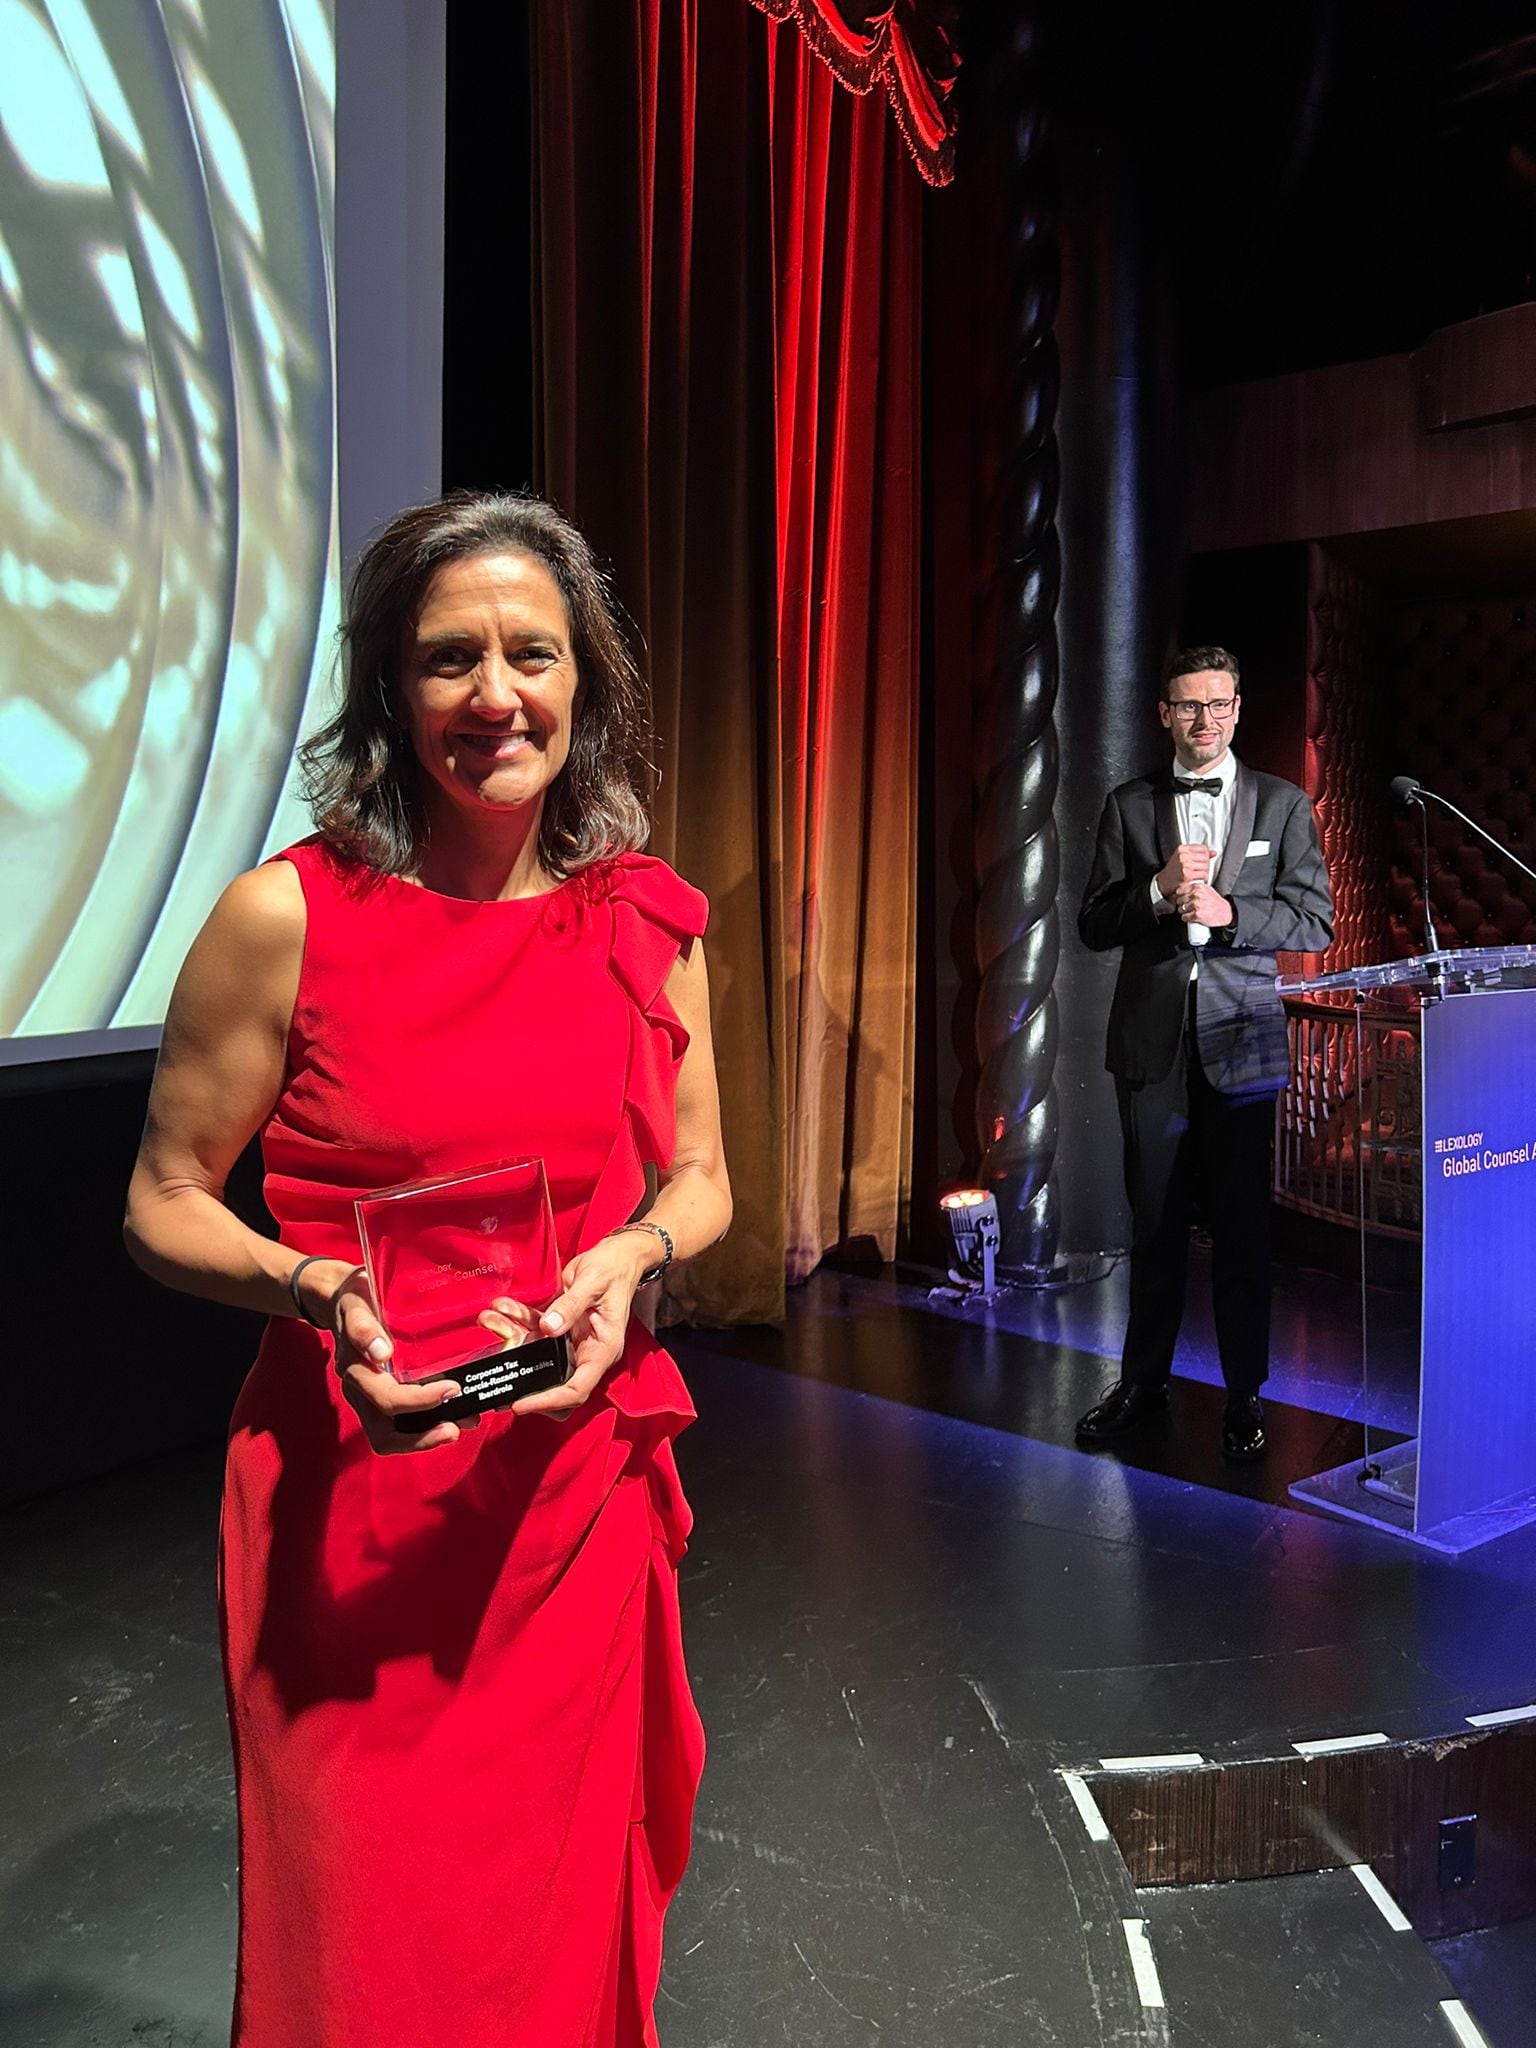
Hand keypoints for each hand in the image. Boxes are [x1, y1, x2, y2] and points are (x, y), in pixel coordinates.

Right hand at [322, 1263, 478, 1454]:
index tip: (452, 1389)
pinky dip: (427, 1425)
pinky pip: (403, 1424)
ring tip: (464, 1423)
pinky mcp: (384, 1396)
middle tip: (455, 1429)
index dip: (420, 1401)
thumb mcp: (356, 1303)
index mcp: (356, 1372)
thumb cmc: (354, 1300)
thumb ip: (363, 1327)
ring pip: (394, 1436)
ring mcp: (371, 1399)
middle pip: (386, 1436)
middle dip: (421, 1439)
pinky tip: (455, 1413)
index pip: (387, 1400)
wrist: (347, 1300)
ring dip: (427, 1437)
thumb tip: (382, 1352)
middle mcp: (361, 1392)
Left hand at [499, 1233, 651, 1422]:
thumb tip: (548, 1328)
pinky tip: (501, 1307)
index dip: (547, 1401)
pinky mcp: (561, 1328)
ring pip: (537, 1355)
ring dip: (511, 1339)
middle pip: (554, 1384)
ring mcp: (572, 1342)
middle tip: (497, 1378)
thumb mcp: (592, 1283)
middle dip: (523, 1380)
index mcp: (602, 1350)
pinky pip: (534, 1332)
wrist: (618, 1256)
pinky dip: (517, 1320)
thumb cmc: (613, 1270)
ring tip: (489, 1319)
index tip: (520, 1404)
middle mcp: (587, 1352)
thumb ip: (570, 1306)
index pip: (576, 1390)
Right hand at [1155, 843, 1212, 899]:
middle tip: (1199, 869)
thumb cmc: (1173, 870)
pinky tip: (1197, 878)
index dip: (1205, 855)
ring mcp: (1185, 865)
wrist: (1163, 882)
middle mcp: (1183, 856)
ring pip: (1206, 866)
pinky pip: (1204, 875)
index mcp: (1182, 849)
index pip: (1202, 848)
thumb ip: (1198, 853)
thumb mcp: (1183, 857)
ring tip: (1197, 873)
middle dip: (1205, 864)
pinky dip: (1203, 878)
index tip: (1201, 860)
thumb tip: (1213, 852)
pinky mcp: (1187, 875)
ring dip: (1204, 872)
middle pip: (1205, 857)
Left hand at [1177, 882, 1231, 927]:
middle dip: (1181, 904)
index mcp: (1198, 887)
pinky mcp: (1196, 915)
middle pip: (1179, 900)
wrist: (1225, 913)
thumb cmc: (1216, 903)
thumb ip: (1195, 889)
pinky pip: (1184, 917)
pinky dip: (1186, 918)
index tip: (1182, 899)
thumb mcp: (1207, 890)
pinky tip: (1191, 917)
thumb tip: (1183, 891)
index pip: (1180, 890)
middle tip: (1188, 906)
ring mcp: (1196, 905)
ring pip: (1180, 909)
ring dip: (1184, 912)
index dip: (1180, 896)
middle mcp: (1196, 895)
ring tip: (1191, 912)